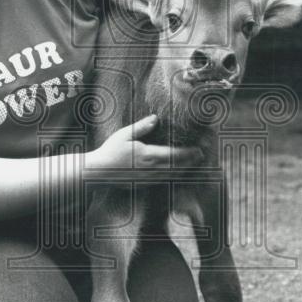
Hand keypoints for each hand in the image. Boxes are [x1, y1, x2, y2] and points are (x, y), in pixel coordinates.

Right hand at [86, 114, 201, 179]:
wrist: (98, 172)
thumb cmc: (109, 152)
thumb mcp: (124, 135)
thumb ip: (141, 127)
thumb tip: (156, 118)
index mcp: (147, 155)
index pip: (174, 154)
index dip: (188, 152)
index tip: (199, 148)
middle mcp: (151, 169)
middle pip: (177, 166)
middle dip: (191, 160)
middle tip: (202, 155)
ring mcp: (149, 178)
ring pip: (173, 175)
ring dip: (185, 169)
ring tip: (195, 163)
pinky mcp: (145, 184)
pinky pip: (165, 180)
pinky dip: (175, 176)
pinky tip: (178, 173)